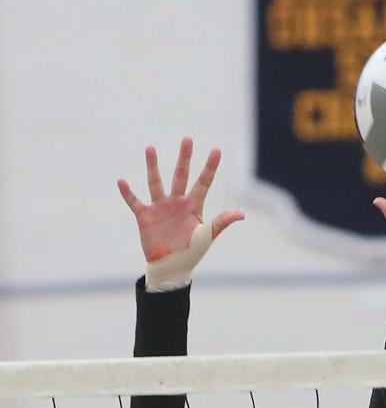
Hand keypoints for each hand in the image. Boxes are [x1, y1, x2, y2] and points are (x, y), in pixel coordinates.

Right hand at [118, 137, 242, 263]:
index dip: (210, 167)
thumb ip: (221, 222)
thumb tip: (241, 214)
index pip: (203, 183)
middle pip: (181, 175)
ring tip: (151, 148)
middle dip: (184, 158)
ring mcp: (160, 207)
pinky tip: (122, 181)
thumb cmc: (191, 251)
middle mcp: (177, 202)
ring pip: (156, 182)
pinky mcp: (145, 216)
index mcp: (193, 206)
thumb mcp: (207, 235)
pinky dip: (127, 193)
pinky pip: (134, 201)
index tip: (216, 150)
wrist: (172, 267)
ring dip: (153, 166)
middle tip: (187, 139)